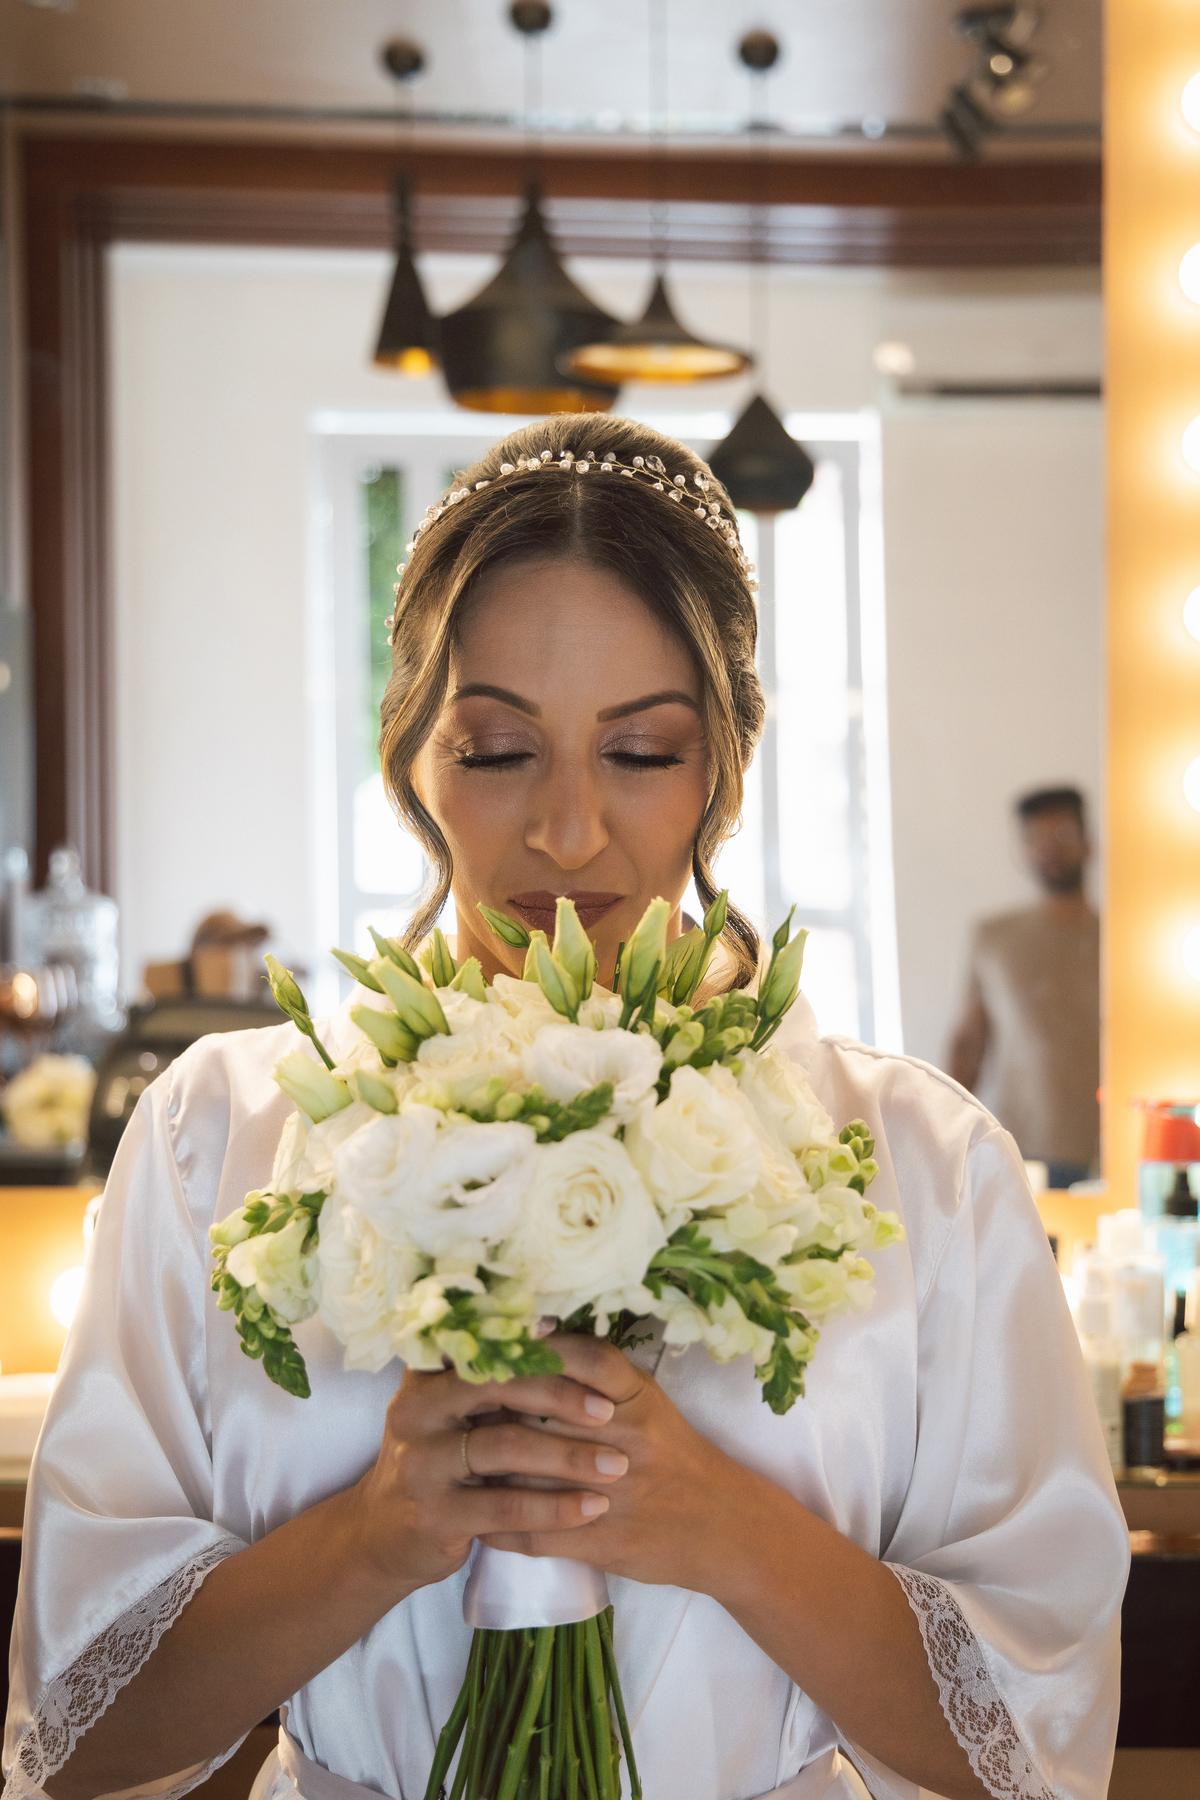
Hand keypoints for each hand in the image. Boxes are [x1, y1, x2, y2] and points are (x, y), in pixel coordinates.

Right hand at [347, 1358, 628, 1596]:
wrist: (383, 1535)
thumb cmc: (438, 1458)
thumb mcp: (448, 1410)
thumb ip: (487, 1374)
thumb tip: (553, 1326)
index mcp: (425, 1374)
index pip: (484, 1344)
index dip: (536, 1345)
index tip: (585, 1351)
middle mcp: (415, 1409)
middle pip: (495, 1385)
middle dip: (561, 1396)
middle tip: (610, 1413)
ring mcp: (421, 1462)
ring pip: (506, 1447)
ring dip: (569, 1456)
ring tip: (615, 1466)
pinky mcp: (434, 1513)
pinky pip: (506, 1505)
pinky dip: (556, 1506)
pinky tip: (592, 1507)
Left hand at [480, 1334, 787, 1598]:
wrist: (722, 1527)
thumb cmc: (676, 1455)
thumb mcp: (647, 1401)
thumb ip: (597, 1373)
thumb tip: (533, 1337)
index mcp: (638, 1399)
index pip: (583, 1358)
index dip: (533, 1351)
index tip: (492, 1344)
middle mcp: (626, 1438)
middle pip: (542, 1413)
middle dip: (491, 1407)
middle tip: (448, 1401)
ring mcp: (613, 1492)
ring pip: (528, 1474)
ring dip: (484, 1468)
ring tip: (450, 1458)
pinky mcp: (603, 1541)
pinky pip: (535, 1533)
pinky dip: (497, 1526)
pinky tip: (471, 1517)